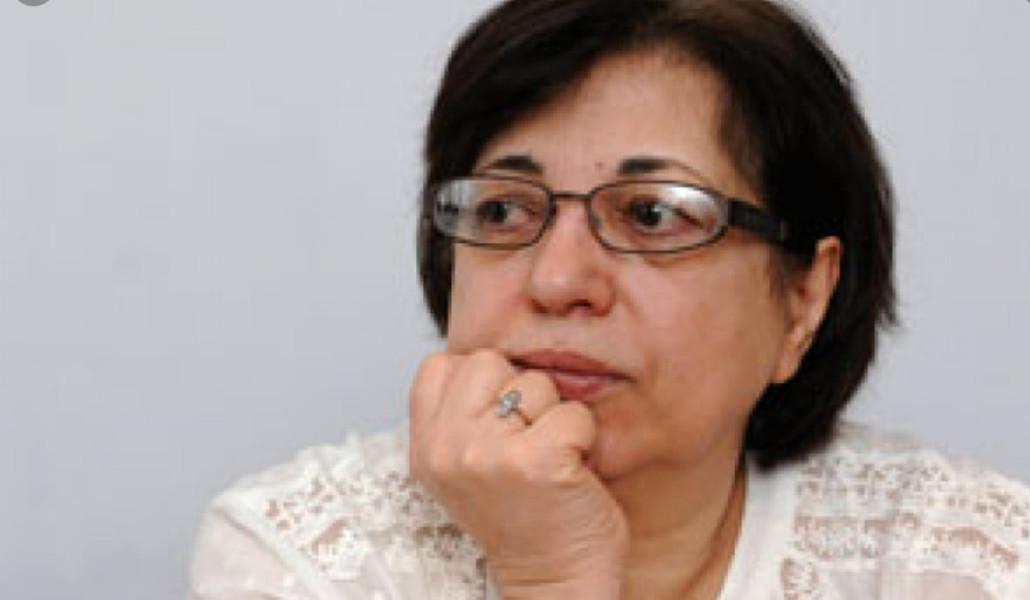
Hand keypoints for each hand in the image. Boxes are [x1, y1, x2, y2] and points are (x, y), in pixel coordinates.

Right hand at [409, 349, 627, 598]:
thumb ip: (461, 414)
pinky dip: (585, 439)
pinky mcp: (536, 462)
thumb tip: (490, 360)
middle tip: (526, 444)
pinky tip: (571, 473)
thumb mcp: (465, 467)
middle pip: (488, 362)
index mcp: (425, 448)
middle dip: (518, 394)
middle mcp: (446, 449)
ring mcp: (487, 455)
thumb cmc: (523, 518)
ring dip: (554, 417)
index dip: (481, 386)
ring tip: (547, 461)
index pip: (442, 364)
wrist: (555, 583)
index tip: (498, 429)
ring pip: (535, 383)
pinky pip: (573, 413)